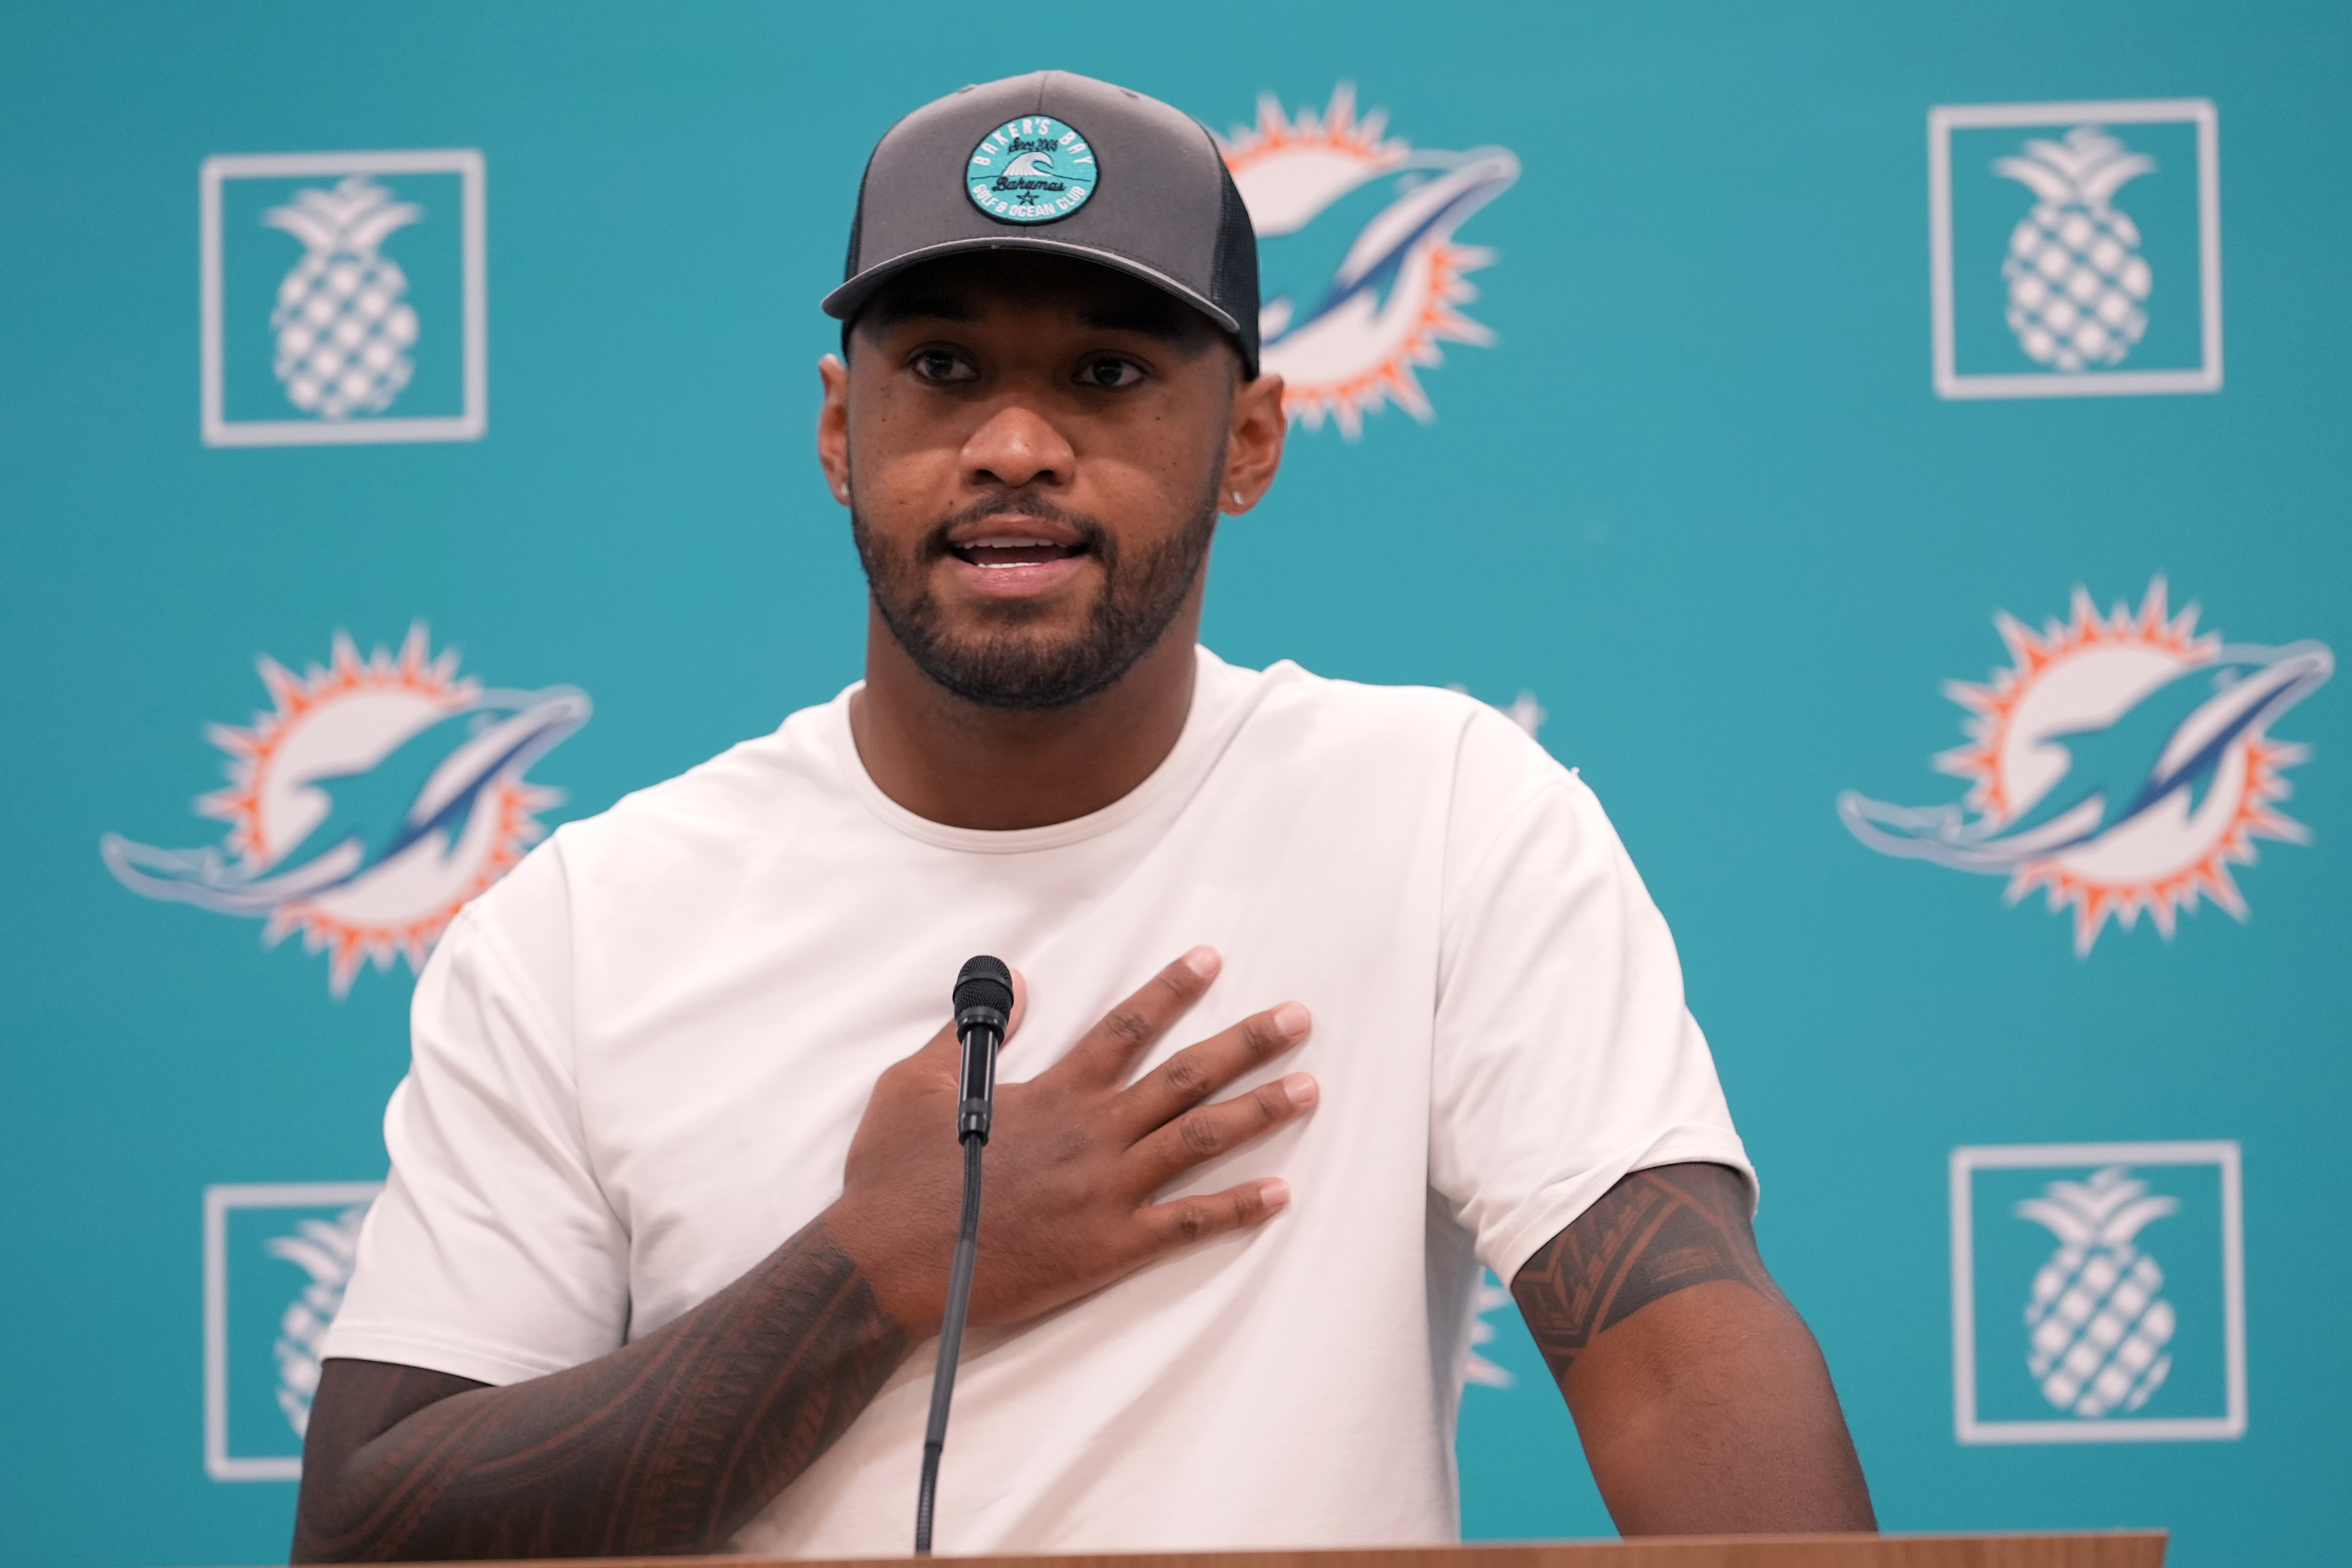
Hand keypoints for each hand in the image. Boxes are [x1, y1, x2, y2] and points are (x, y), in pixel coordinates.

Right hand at [827, 946, 1313, 1338]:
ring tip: (1310, 1088)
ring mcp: (1106, 1191)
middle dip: (1248, 1042)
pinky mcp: (1109, 1247)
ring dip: (1260, 1112)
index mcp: (1053, 1092)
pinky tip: (1280, 1195)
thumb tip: (1016, 989)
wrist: (889, 1265)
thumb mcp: (911, 1085)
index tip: (1211, 959)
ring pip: (1200, 1140)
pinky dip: (1237, 1208)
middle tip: (1299, 1018)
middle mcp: (1092, 1133)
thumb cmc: (895, 1178)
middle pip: (1187, 1076)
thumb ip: (966, 1036)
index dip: (1172, 990)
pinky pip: (1187, 1224)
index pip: (1127, 1026)